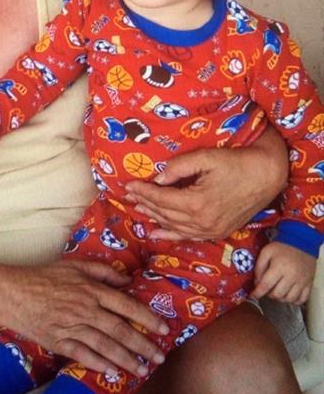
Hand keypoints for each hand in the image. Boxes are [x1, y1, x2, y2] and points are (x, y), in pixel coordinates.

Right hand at [2, 260, 169, 376]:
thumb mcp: (75, 265)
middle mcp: (85, 309)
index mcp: (91, 289)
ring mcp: (72, 327)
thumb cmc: (45, 276)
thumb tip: (127, 280)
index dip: (147, 318)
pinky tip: (113, 373)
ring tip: (142, 370)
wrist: (13, 293)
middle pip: (120, 330)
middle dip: (143, 345)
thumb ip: (103, 271)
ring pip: (105, 347)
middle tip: (160, 357)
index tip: (163, 329)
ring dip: (126, 360)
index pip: (126, 305)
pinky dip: (99, 366)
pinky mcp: (59, 342)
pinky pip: (83, 356)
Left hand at [124, 126, 287, 241]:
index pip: (161, 198)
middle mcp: (201, 221)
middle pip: (164, 213)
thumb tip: (157, 177)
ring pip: (173, 226)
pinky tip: (156, 232)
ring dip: (154, 217)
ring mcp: (210, 230)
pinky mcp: (217, 232)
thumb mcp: (206, 157)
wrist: (267, 176)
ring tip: (138, 207)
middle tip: (128, 194)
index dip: (143, 191)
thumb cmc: (236, 162)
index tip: (128, 184)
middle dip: (144, 202)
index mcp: (196, 202)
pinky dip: (169, 234)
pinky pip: (188, 236)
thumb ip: (180, 167)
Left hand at [252, 241, 315, 303]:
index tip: (253, 295)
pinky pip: (301, 299)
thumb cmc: (282, 247)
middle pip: (277, 295)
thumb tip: (257, 283)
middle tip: (267, 288)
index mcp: (279, 267)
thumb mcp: (266, 252)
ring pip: (289, 299)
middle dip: (269, 294)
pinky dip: (294, 301)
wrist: (302, 243)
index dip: (258, 292)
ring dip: (280, 298)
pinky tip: (288, 295)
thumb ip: (259, 267)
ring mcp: (301, 281)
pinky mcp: (309, 284)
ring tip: (277, 290)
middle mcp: (291, 276)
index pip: (266, 285)